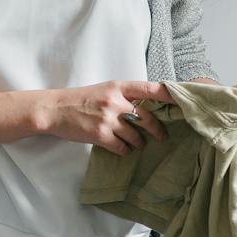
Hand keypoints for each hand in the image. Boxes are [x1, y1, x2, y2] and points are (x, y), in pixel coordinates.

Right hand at [45, 81, 169, 155]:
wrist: (55, 110)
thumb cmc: (80, 100)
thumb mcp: (104, 89)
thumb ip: (124, 95)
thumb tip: (147, 107)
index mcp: (118, 86)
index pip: (149, 89)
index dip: (168, 95)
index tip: (181, 102)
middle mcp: (115, 101)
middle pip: (147, 117)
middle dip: (157, 129)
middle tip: (162, 136)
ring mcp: (108, 119)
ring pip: (135, 135)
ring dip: (139, 142)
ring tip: (138, 144)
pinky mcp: (100, 135)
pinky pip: (122, 147)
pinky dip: (125, 150)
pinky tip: (123, 149)